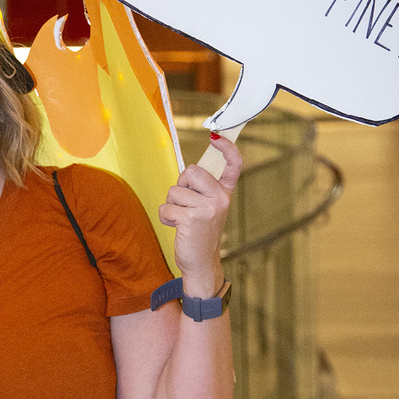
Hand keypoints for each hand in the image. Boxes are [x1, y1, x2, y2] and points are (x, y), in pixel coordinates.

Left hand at [158, 134, 242, 298]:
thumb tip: (188, 170)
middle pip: (191, 171)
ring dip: (171, 205)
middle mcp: (220, 198)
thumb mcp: (207, 208)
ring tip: (182, 219)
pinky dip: (166, 217)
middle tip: (185, 203)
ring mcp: (208, 208)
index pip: (233, 165)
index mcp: (225, 193)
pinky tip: (177, 226)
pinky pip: (166, 207)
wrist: (201, 262)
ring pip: (174, 191)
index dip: (227, 148)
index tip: (216, 136)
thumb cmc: (199, 232)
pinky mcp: (192, 219)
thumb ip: (201, 190)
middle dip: (180, 185)